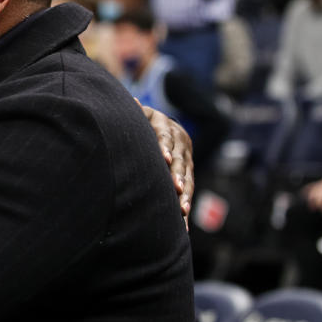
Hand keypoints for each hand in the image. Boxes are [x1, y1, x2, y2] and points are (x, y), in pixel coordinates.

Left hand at [139, 102, 193, 226]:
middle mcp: (179, 138)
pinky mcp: (189, 167)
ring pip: (188, 175)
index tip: (164, 158)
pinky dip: (186, 202)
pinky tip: (183, 220)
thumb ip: (134, 112)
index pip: (164, 135)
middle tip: (176, 189)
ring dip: (185, 193)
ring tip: (183, 210)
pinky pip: (189, 186)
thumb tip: (132, 101)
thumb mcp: (136, 115)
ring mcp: (186, 154)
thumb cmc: (138, 120)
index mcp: (163, 124)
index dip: (164, 146)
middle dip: (178, 175)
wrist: (160, 122)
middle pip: (179, 159)